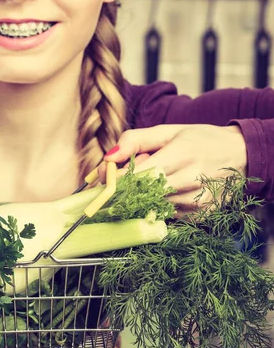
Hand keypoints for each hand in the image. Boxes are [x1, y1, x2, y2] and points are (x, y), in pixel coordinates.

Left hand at [100, 124, 247, 215]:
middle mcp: (190, 181)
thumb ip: (134, 140)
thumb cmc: (200, 139)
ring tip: (156, 180)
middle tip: (126, 179)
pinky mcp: (200, 216)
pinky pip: (167, 215)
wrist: (242, 155)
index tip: (105, 176)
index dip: (115, 179)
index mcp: (180, 155)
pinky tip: (170, 192)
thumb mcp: (168, 131)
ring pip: (152, 207)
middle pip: (141, 194)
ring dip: (143, 197)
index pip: (136, 175)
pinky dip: (160, 206)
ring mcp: (196, 202)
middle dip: (126, 189)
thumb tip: (108, 157)